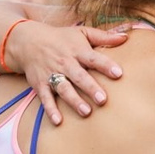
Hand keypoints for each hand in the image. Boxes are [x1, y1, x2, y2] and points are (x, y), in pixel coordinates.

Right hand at [4, 22, 124, 124]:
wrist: (27, 41)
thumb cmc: (61, 38)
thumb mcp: (81, 32)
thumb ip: (104, 37)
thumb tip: (126, 37)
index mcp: (77, 50)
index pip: (93, 58)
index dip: (106, 65)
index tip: (118, 73)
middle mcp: (65, 63)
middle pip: (79, 76)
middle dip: (90, 88)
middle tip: (103, 100)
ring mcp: (51, 74)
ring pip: (64, 89)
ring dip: (74, 100)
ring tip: (86, 112)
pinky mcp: (40, 84)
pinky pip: (45, 98)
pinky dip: (50, 110)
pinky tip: (58, 121)